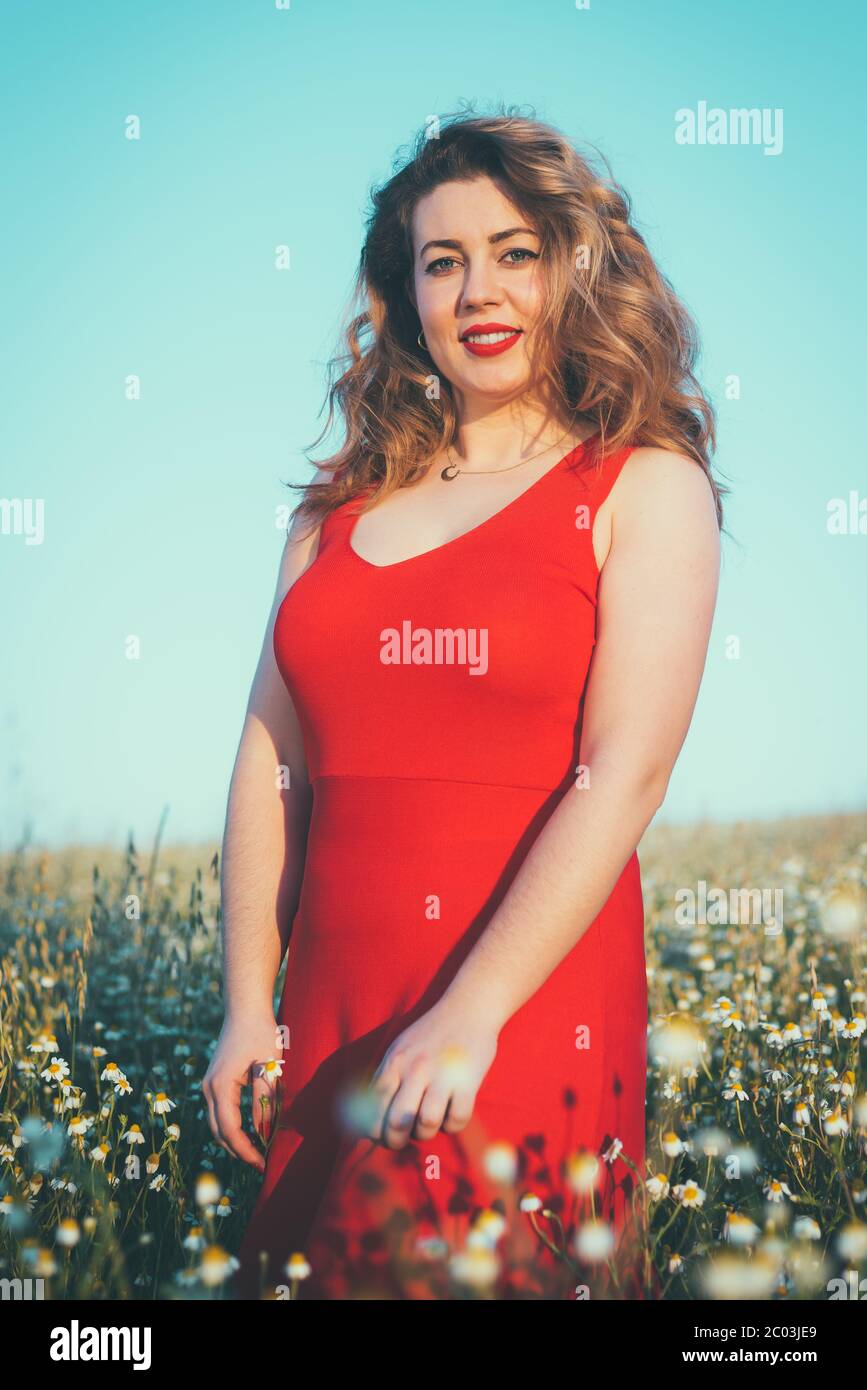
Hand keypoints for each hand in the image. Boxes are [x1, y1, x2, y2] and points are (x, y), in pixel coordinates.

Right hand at [202, 1013, 282, 1171]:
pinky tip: (248, 1132)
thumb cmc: (259, 1032)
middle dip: (238, 1151)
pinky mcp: (215, 1081)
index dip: (245, 1150)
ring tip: (255, 1153)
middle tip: (260, 1163)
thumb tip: (263, 1130)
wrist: (244, 1008)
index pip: (230, 1129)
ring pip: (217, 1123)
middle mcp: (209, 1088)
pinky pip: (220, 1112)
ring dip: (233, 1141)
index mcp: (220, 1086)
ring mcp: (209, 1085)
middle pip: (218, 1131)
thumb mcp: (268, 1065)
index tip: (262, 1163)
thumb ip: (264, 1098)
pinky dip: (231, 1127)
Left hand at [363, 998, 498, 1149]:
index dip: (374, 1131)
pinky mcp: (468, 1080)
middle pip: (397, 1121)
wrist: (468, 1007)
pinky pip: (457, 1119)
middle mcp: (416, 1068)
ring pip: (427, 1123)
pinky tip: (452, 1114)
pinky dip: (453, 1126)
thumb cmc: (431, 1033)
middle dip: (396, 1141)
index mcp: (395, 1061)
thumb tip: (368, 1117)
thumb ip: (386, 1078)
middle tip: (403, 1140)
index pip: (374, 1107)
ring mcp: (443, 1074)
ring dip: (426, 1133)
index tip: (381, 1136)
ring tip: (429, 1124)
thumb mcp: (400, 1048)